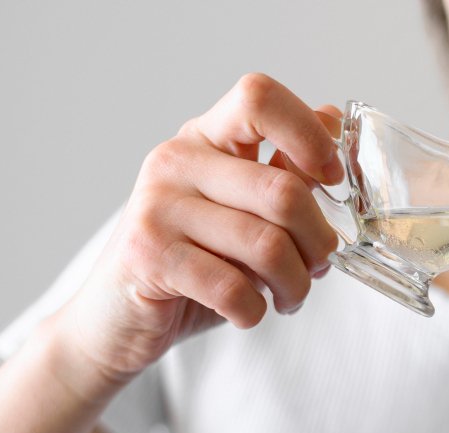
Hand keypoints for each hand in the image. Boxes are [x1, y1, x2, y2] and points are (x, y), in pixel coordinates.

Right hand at [57, 73, 341, 385]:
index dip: (309, 134)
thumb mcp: (243, 211)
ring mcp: (158, 206)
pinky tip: (250, 312)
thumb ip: (285, 169)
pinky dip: (256, 310)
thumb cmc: (193, 262)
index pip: (259, 98)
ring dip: (295, 284)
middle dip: (319, 242)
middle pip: (282, 191)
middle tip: (317, 266)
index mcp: (206, 138)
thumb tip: (332, 122)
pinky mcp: (149, 257)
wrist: (116, 317)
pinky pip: (233, 288)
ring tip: (290, 296)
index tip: (332, 177)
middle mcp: (177, 161)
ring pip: (266, 246)